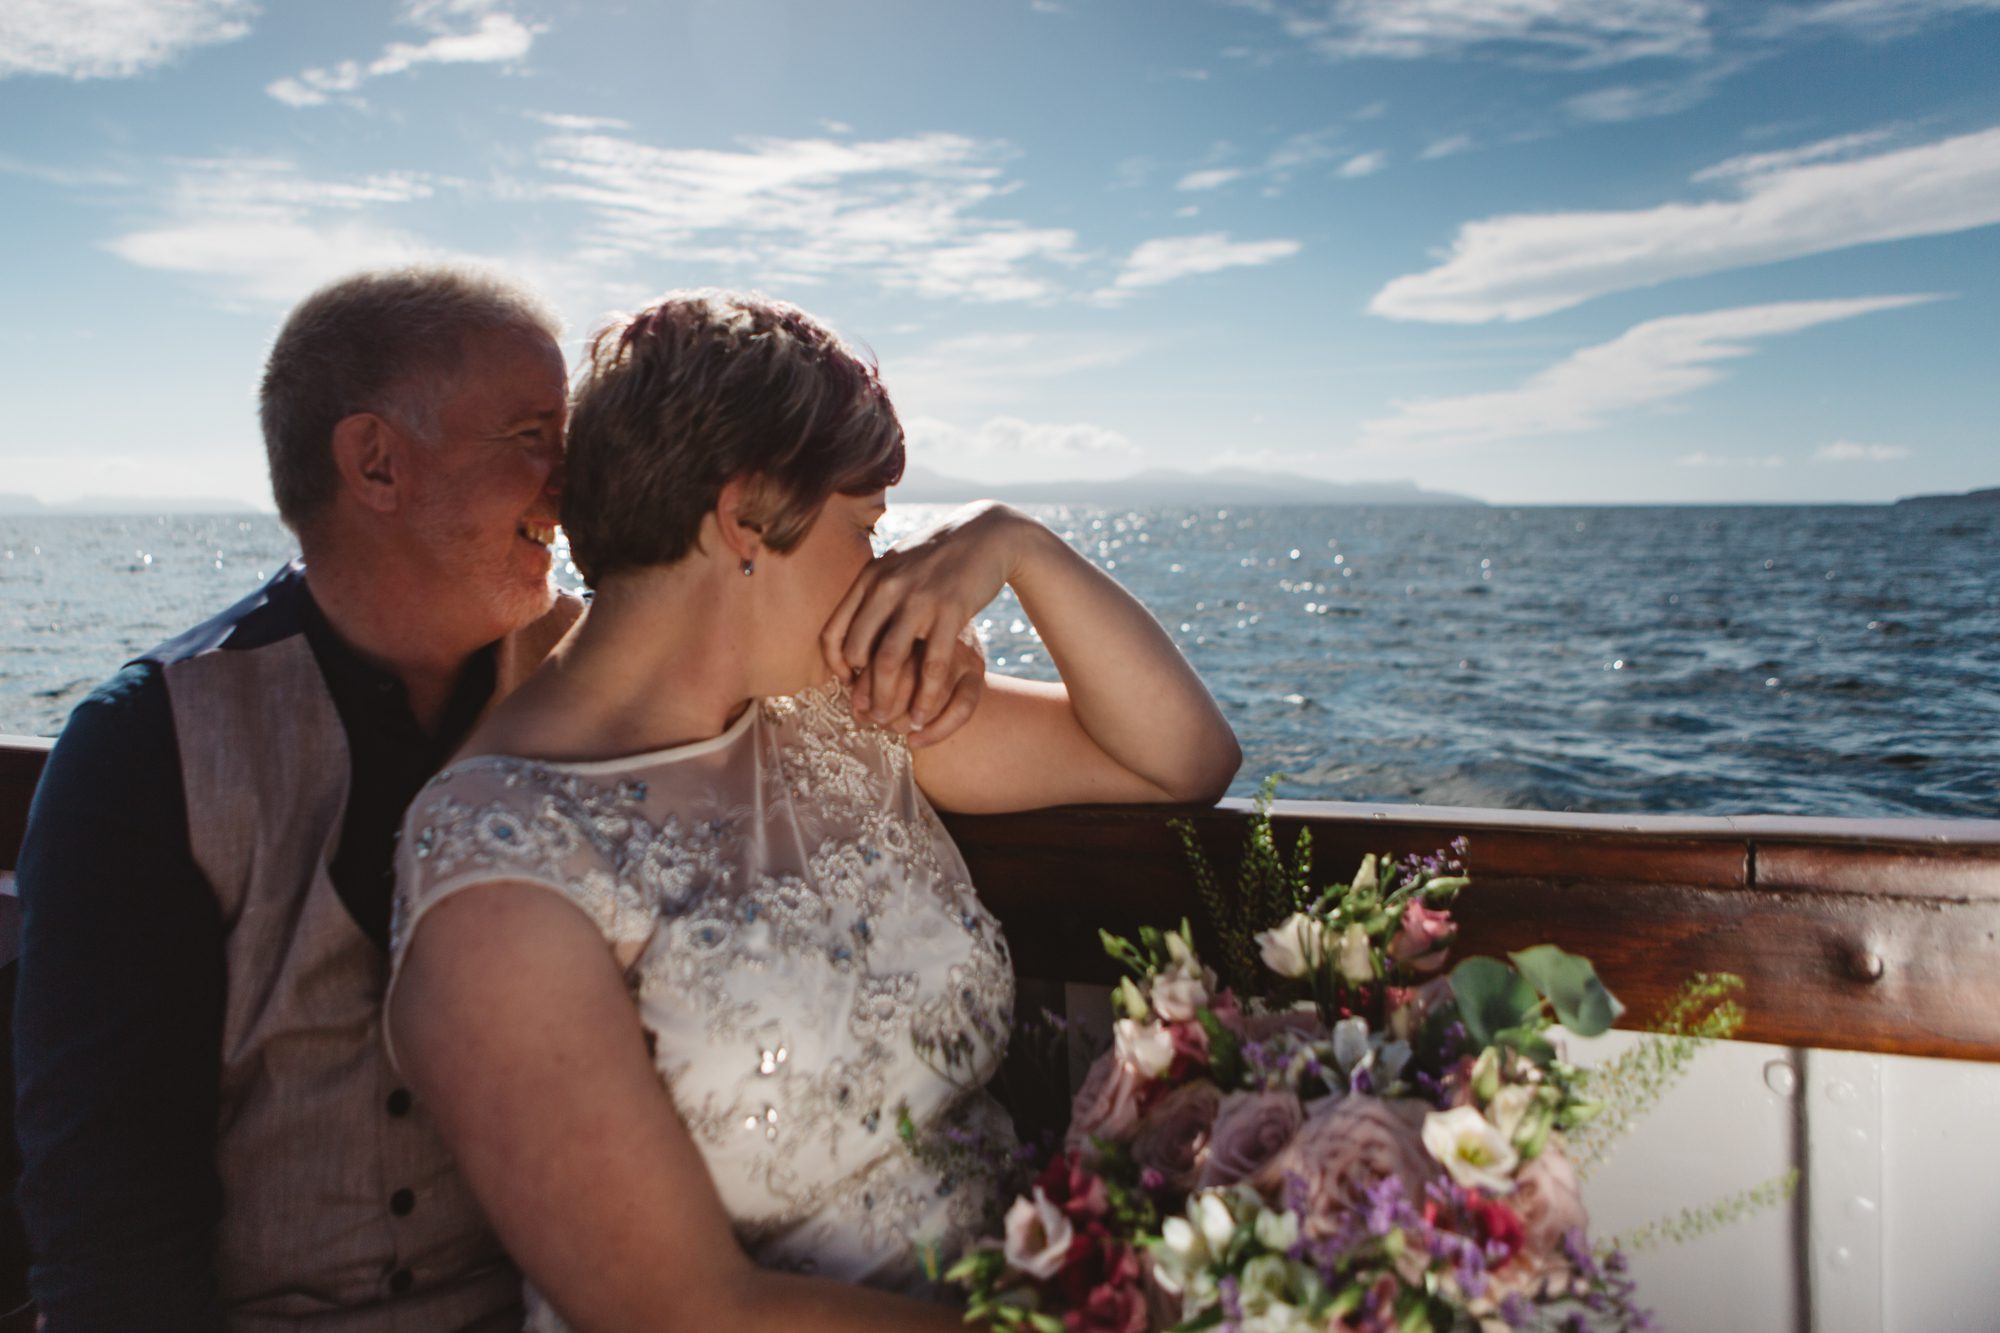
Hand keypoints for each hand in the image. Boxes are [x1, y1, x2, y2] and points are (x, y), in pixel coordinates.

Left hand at [821, 502, 1024, 734]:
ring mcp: (919, 600)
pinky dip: (924, 696)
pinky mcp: (952, 612)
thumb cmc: (940, 554)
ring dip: (886, 699)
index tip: (847, 684)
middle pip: (859, 652)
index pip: (834, 630)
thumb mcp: (898, 562)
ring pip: (889, 662)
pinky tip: (923, 715)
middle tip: (867, 715)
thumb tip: (852, 619)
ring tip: (891, 723)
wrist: (988, 533)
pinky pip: (932, 665)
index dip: (835, 665)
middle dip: (860, 690)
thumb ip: (875, 588)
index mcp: (870, 577)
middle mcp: (888, 587)